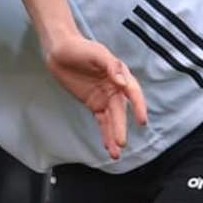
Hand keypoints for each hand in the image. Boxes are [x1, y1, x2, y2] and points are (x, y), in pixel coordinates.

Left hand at [45, 31, 146, 158]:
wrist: (60, 50)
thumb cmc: (80, 48)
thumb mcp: (96, 53)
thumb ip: (110, 66)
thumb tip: (121, 83)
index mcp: (120, 74)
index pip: (133, 92)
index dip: (138, 106)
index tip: (141, 120)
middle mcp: (116, 88)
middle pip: (120, 111)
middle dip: (121, 127)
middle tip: (122, 143)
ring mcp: (105, 97)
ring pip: (112, 120)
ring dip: (115, 135)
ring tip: (116, 154)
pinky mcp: (94, 104)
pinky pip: (102, 121)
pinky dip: (105, 134)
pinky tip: (109, 146)